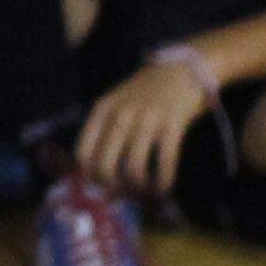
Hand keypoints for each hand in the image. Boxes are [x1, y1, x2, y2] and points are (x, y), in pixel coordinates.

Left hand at [74, 50, 217, 197]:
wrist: (181, 70)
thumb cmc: (148, 91)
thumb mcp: (118, 102)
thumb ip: (107, 128)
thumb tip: (101, 167)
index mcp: (102, 110)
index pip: (84, 151)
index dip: (89, 175)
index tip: (100, 187)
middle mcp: (121, 116)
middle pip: (106, 166)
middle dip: (113, 189)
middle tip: (124, 196)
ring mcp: (147, 121)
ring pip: (134, 169)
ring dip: (139, 189)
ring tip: (145, 194)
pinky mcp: (172, 127)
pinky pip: (164, 164)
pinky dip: (164, 182)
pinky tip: (164, 189)